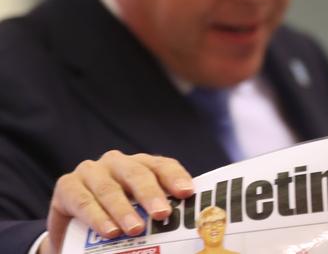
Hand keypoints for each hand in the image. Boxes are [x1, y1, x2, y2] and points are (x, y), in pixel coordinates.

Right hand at [38, 150, 193, 253]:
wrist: (73, 232)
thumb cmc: (116, 221)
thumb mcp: (139, 215)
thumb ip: (157, 216)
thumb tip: (184, 237)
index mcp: (141, 165)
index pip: (162, 165)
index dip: (175, 177)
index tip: (187, 192)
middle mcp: (118, 163)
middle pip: (137, 174)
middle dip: (151, 194)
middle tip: (162, 213)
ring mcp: (91, 171)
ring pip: (109, 188)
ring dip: (123, 210)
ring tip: (136, 229)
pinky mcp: (67, 185)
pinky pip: (83, 200)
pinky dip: (97, 217)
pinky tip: (109, 231)